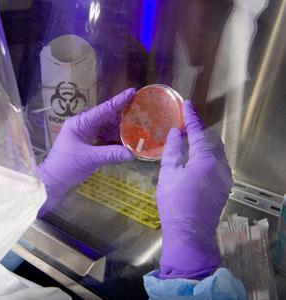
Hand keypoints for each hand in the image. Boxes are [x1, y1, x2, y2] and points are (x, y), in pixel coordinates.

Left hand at [37, 88, 135, 213]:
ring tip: (138, 124)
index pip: (102, 109)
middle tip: (141, 109)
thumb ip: (110, 154)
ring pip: (106, 127)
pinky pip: (104, 137)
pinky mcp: (88, 143)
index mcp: (79, 123)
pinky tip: (127, 139)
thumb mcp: (89, 159)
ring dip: (120, 127)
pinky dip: (115, 138)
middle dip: (122, 114)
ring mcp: (85, 134)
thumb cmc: (65, 166)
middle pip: (106, 116)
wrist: (53, 180)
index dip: (118, 101)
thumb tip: (131, 154)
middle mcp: (83, 125)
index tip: (133, 91)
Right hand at [157, 100, 232, 279]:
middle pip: (212, 140)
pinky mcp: (224, 187)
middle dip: (200, 130)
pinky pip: (218, 164)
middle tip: (185, 123)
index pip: (200, 133)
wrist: (189, 233)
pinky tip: (195, 158)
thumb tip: (176, 133)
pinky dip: (208, 155)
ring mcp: (225, 178)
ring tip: (189, 139)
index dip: (192, 118)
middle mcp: (221, 166)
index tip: (187, 105)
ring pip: (217, 152)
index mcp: (206, 160)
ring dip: (204, 143)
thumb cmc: (174, 203)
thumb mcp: (168, 174)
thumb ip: (173, 151)